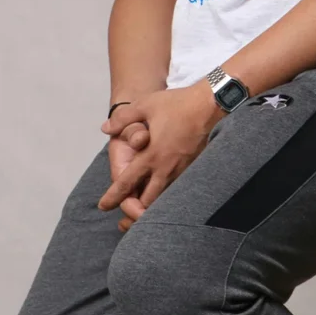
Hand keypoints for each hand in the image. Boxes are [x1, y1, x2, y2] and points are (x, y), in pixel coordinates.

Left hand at [97, 83, 222, 214]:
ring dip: (154, 204)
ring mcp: (183, 171)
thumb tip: (105, 128)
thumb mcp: (145, 105)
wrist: (212, 105)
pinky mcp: (195, 169)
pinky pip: (179, 190)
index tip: (103, 206)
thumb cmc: (178, 104)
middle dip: (135, 208)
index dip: (113, 196)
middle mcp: (167, 169)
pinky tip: (167, 193)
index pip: (127, 183)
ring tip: (144, 208)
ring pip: (166, 199)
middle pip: (148, 201)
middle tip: (126, 210)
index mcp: (151, 156)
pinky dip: (170, 195)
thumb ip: (123, 119)